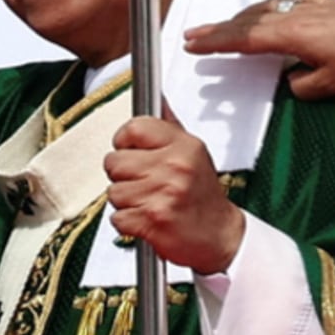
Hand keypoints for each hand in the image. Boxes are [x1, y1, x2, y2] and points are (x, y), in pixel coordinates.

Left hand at [104, 103, 244, 274]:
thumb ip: (169, 126)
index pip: (133, 128)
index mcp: (183, 146)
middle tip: (141, 182)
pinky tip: (146, 219)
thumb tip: (157, 97)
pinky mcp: (153, 221)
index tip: (129, 150)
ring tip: (147, 202)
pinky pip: (117, 218)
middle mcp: (174, 166)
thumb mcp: (193, 153)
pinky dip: (127, 223)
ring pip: (113, 191)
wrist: (221, 237)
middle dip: (121, 175)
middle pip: (115, 161)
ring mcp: (163, 193)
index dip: (123, 141)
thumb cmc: (202, 195)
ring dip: (125, 201)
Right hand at [184, 0, 334, 97]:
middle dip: (217, 29)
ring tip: (224, 28)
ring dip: (240, 19)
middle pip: (245, 20)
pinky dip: (266, 10)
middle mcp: (293, 15)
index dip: (214, 41)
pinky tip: (268, 14)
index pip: (242, 38)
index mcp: (289, 34)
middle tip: (193, 34)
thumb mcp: (329, 84)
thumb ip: (300, 85)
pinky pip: (283, 3)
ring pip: (262, 8)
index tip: (192, 43)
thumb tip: (291, 80)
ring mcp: (306, 5)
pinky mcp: (321, 2)